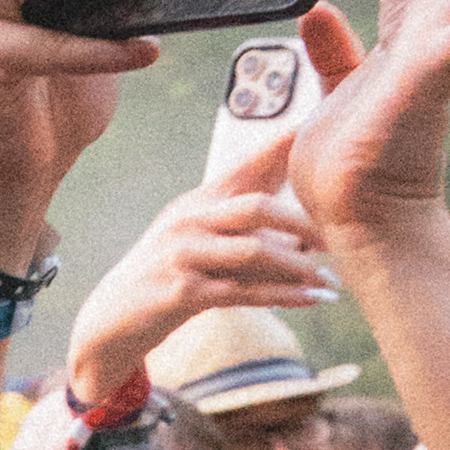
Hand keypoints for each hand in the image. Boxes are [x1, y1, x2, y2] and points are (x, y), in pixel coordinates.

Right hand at [65, 130, 352, 407]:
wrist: (112, 320)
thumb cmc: (168, 277)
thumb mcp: (199, 241)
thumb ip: (243, 231)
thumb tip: (305, 232)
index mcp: (197, 201)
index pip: (245, 168)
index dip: (281, 147)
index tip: (318, 128)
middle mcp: (188, 220)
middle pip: (256, 207)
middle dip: (303, 222)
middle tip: (337, 239)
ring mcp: (182, 255)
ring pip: (254, 251)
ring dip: (299, 267)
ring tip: (329, 280)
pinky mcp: (180, 293)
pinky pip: (245, 292)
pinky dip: (284, 297)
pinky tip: (312, 299)